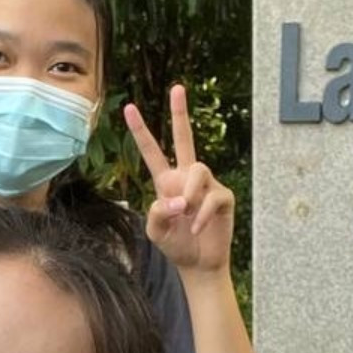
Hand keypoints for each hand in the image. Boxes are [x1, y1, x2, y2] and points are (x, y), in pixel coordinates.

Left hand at [124, 84, 235, 273]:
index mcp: (166, 182)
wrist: (199, 263)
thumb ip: (157, 212)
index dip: (141, 131)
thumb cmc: (176, 244)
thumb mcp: (155, 231)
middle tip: (177, 88)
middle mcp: (186, 178)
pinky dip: (201, 214)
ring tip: (185, 213)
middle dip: (180, 113)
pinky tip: (197, 227)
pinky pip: (212, 196)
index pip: (152, 152)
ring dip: (189, 194)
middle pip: (185, 139)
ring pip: (198, 170)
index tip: (129, 108)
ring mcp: (206, 185)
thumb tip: (179, 199)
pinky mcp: (223, 197)